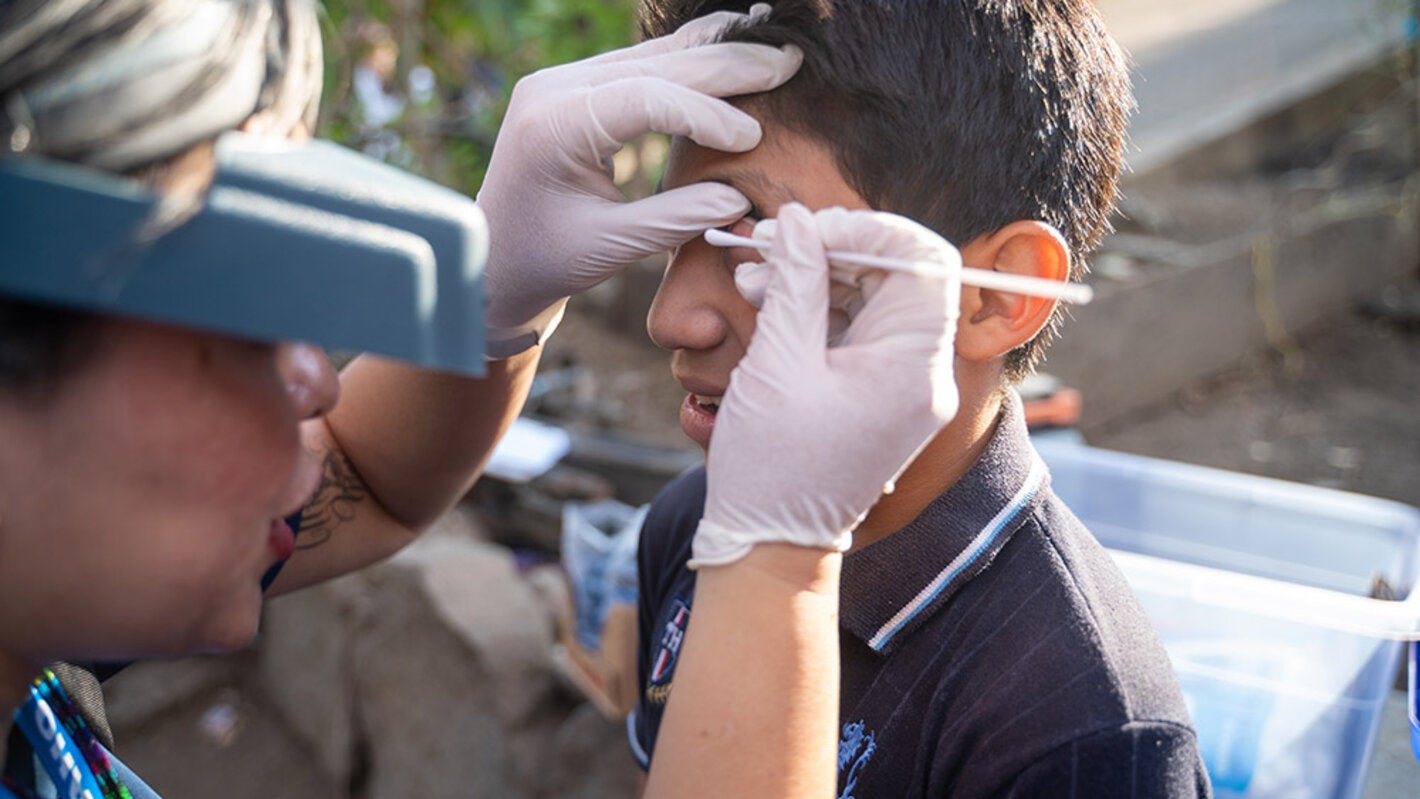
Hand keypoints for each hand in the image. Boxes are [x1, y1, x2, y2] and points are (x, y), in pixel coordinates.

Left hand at [476, 4, 802, 356]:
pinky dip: (687, 61)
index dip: (707, 114)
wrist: (491, 261)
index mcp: (555, 126)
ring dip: (713, 53)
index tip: (752, 138)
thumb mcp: (610, 248)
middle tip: (789, 62)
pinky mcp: (574, 87)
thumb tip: (741, 197)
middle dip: (725, 64)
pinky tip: (729, 50)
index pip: (646, 99)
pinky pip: (638, 64)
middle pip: (654, 63)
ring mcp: (562, 81)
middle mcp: (554, 88)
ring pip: (651, 55)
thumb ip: (674, 219)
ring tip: (772, 49)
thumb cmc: (545, 262)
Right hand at [691, 204, 962, 567]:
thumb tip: (800, 221)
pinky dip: (816, 309)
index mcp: (913, 367)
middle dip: (833, 251)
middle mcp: (921, 374)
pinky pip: (856, 332)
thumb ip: (797, 281)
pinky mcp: (875, 395)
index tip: (811, 228)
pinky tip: (767, 300)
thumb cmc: (773, 466)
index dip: (870, 230)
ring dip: (816, 277)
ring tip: (755, 277)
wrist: (770, 546)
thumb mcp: (780, 361)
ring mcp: (900, 387)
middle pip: (898, 276)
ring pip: (871, 299)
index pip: (925, 261)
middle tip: (771, 246)